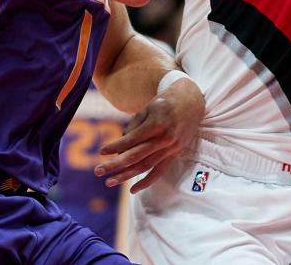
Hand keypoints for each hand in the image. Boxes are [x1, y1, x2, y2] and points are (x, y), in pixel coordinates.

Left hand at [94, 77, 203, 192]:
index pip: (132, 140)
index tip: (101, 152)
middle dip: (115, 165)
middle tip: (98, 171)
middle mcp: (165, 138)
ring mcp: (171, 148)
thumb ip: (134, 126)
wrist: (192, 102)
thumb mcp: (148, 108)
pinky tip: (133, 189)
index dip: (115, 146)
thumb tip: (120, 146)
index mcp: (157, 124)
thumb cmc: (165, 102)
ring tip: (109, 181)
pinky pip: (160, 171)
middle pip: (136, 156)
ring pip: (146, 166)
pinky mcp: (175, 154)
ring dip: (126, 176)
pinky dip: (147, 182)